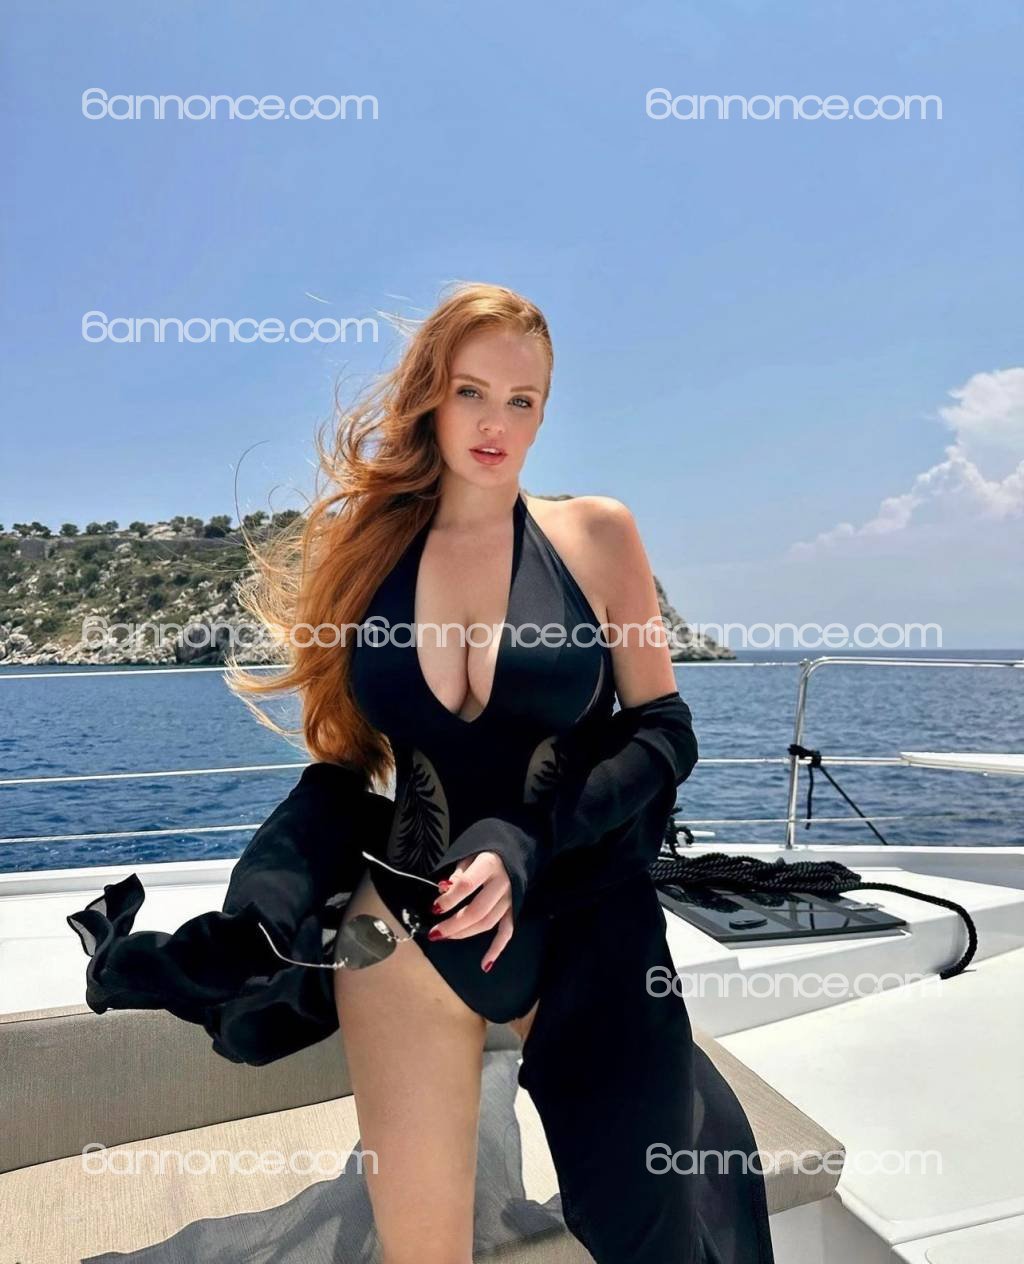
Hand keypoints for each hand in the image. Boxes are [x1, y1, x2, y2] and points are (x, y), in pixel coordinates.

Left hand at [426, 850, 513, 971]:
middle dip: (453, 925)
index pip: (467, 885)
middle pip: (477, 910)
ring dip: (465, 934)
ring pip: (488, 923)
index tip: (434, 908)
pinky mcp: (514, 909)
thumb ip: (458, 873)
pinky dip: (497, 949)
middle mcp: (502, 883)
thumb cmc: (486, 850)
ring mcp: (510, 898)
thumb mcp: (470, 852)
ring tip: (445, 936)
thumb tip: (444, 890)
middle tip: (434, 933)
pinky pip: (507, 931)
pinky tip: (484, 964)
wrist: (516, 849)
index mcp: (489, 864)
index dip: (449, 899)